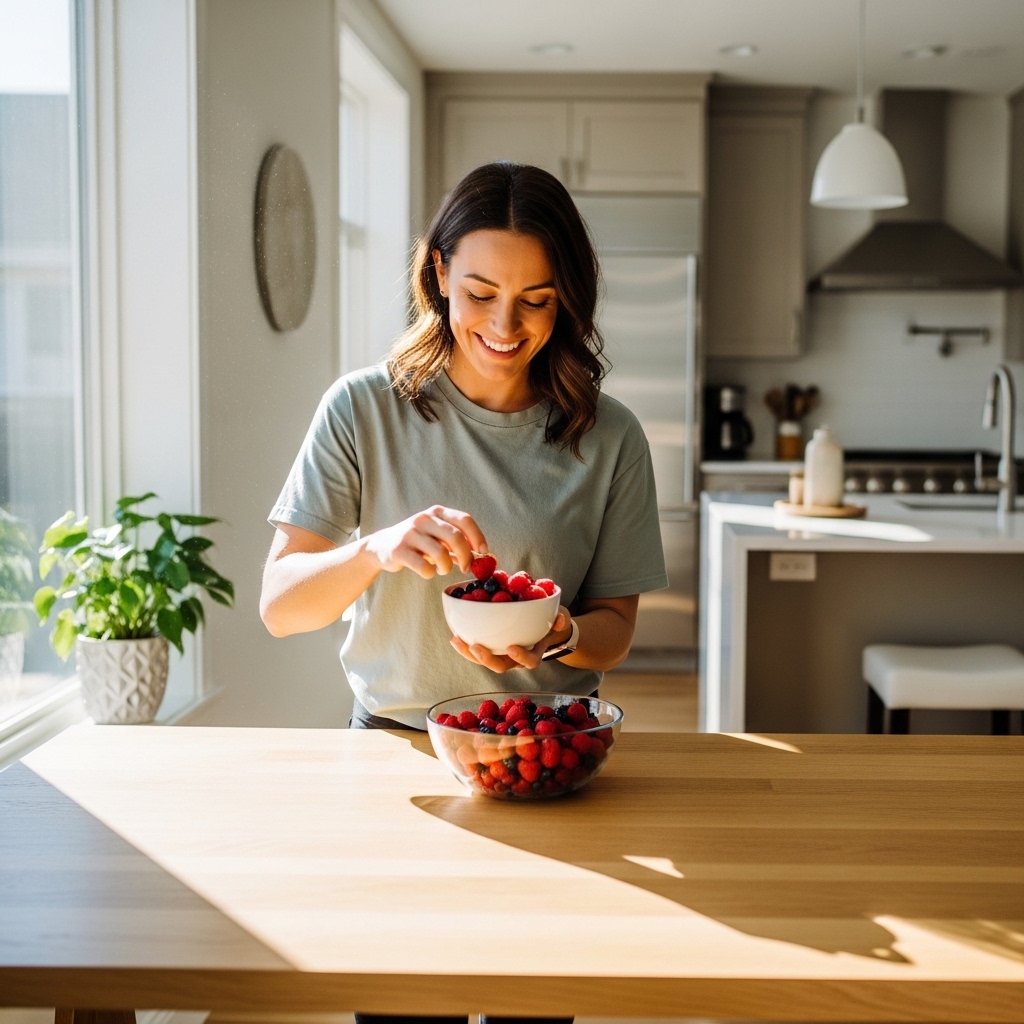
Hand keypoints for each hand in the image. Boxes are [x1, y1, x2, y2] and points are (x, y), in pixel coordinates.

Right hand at [364, 506, 486, 579]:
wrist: (381, 547)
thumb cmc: (418, 543)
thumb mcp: (437, 536)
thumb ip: (458, 543)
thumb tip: (486, 557)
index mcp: (437, 512)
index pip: (465, 520)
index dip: (478, 537)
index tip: (483, 552)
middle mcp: (424, 519)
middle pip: (455, 537)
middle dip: (466, 556)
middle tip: (466, 568)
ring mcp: (410, 533)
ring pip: (440, 553)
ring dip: (447, 567)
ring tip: (444, 569)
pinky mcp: (399, 550)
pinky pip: (423, 567)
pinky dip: (430, 573)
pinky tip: (428, 572)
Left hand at [451, 606, 571, 673]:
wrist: (544, 628)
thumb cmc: (551, 622)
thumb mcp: (560, 617)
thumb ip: (561, 619)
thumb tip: (560, 619)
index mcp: (534, 653)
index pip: (530, 661)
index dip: (521, 657)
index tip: (512, 647)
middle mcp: (516, 660)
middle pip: (501, 666)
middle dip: (486, 659)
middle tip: (475, 646)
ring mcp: (503, 656)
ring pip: (486, 661)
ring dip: (469, 653)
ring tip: (456, 640)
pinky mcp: (492, 649)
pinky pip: (478, 652)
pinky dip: (466, 646)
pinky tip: (455, 635)